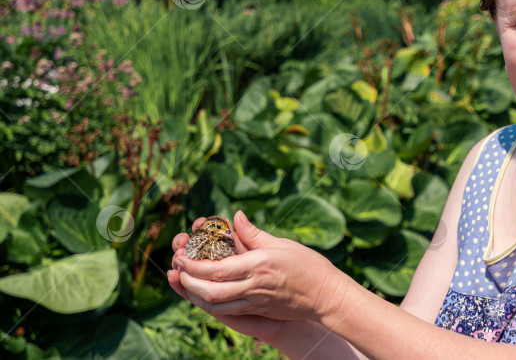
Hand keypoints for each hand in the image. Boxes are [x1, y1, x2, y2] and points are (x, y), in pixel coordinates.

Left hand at [169, 211, 346, 327]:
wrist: (325, 294)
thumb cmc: (308, 265)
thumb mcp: (282, 244)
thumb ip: (254, 234)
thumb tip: (236, 218)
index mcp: (260, 265)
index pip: (218, 269)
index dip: (194, 266)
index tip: (181, 257)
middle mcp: (255, 285)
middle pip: (212, 290)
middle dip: (189, 282)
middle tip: (177, 270)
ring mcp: (256, 301)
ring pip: (217, 304)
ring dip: (196, 295)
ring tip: (184, 283)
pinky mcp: (259, 310)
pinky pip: (229, 311)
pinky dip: (212, 304)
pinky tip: (204, 296)